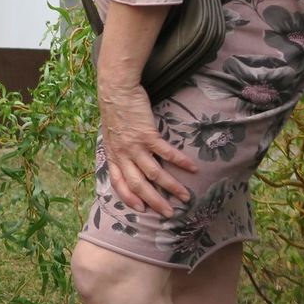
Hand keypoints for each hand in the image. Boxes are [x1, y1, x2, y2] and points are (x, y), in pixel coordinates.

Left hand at [98, 81, 196, 216]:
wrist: (116, 89)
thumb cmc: (115, 110)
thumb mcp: (111, 133)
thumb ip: (119, 148)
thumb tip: (127, 158)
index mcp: (112, 155)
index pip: (118, 183)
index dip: (129, 198)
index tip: (140, 209)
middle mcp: (122, 154)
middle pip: (138, 185)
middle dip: (154, 202)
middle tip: (169, 213)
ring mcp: (134, 145)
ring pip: (153, 173)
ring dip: (171, 187)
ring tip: (185, 196)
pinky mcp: (147, 134)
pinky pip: (165, 153)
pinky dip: (180, 162)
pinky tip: (192, 169)